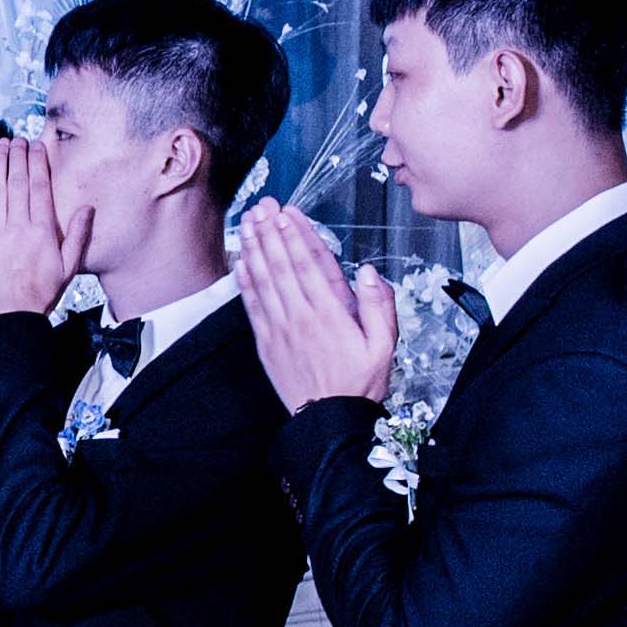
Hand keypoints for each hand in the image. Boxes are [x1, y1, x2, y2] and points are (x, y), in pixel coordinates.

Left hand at [0, 140, 77, 325]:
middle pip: (17, 182)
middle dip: (18, 156)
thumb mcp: (67, 270)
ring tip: (2, 145)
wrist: (2, 319)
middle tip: (18, 139)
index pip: (39, 188)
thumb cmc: (36, 297)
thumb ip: (78, 237)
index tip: (37, 147)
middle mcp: (16, 228)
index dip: (38, 163)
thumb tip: (87, 209)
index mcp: (42, 233)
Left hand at [234, 206, 399, 412]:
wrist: (329, 421)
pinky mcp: (266, 341)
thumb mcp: (385, 345)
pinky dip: (245, 280)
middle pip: (282, 264)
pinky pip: (252, 305)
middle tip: (262, 205)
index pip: (310, 264)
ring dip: (255, 247)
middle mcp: (302, 316)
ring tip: (250, 222)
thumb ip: (378, 306)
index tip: (287, 213)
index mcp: (331, 313)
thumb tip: (367, 273)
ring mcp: (280, 328)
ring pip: (264, 279)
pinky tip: (241, 260)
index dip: (297, 235)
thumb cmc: (358, 383)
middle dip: (271, 231)